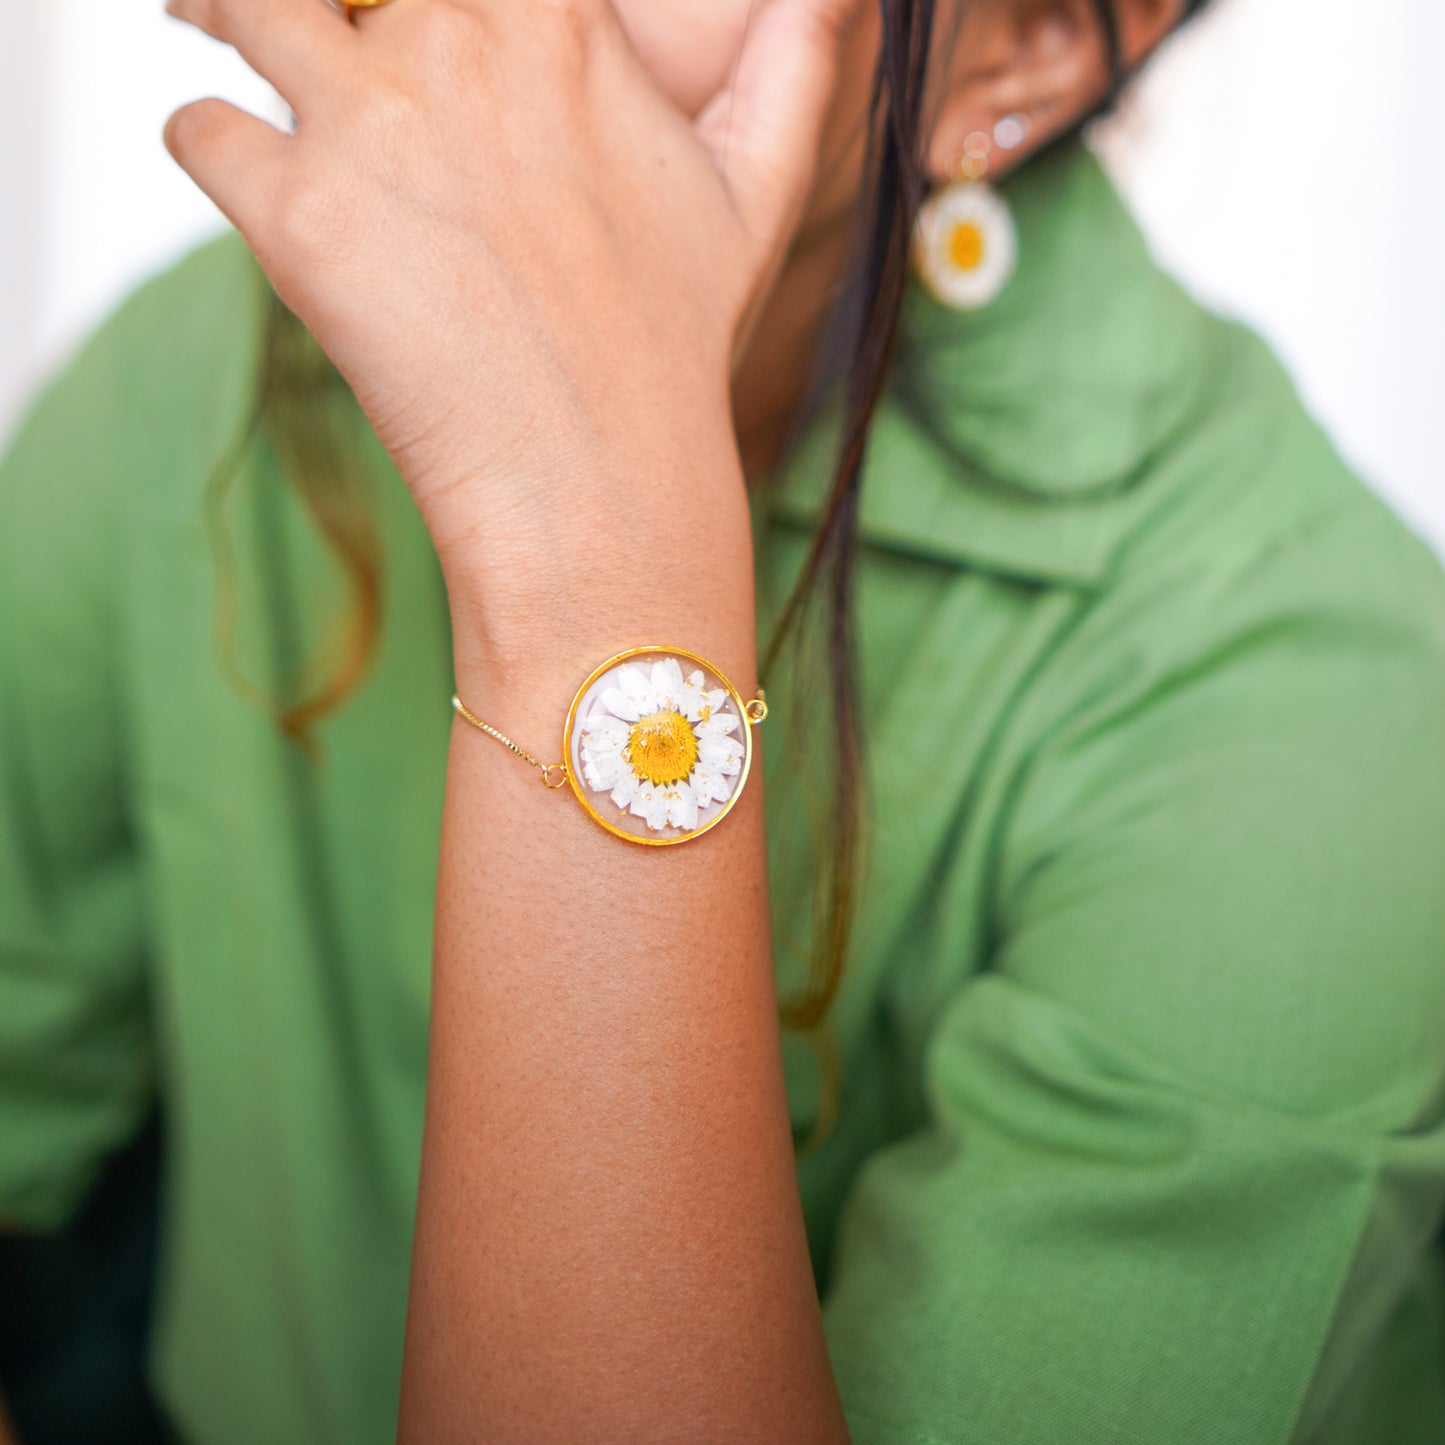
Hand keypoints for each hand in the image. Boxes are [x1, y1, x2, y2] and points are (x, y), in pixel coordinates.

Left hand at [161, 0, 853, 628]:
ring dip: (217, 10)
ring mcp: (371, 126)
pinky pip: (200, 131)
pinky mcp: (297, 218)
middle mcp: (457, 43)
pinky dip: (209, 146)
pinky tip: (247, 179)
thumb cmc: (674, 347)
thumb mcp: (756, 194)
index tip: (427, 6)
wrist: (603, 482)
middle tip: (304, 15)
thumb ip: (790, 65)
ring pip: (241, 2)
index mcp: (558, 20)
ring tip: (211, 25)